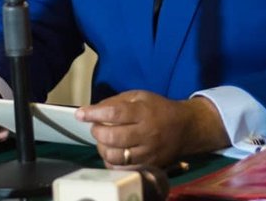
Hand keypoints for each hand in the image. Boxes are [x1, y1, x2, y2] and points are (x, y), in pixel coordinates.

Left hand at [75, 90, 228, 167]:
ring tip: (103, 140)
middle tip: (96, 127)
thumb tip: (94, 110)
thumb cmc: (158, 108)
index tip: (80, 113)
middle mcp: (146, 133)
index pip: (114, 113)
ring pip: (115, 156)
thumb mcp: (140, 96)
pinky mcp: (148, 166)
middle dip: (97, 132)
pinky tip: (111, 153)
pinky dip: (111, 162)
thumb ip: (117, 101)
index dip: (94, 114)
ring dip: (102, 148)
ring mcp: (148, 152)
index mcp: (143, 112)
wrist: (185, 128)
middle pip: (112, 137)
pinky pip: (122, 169)